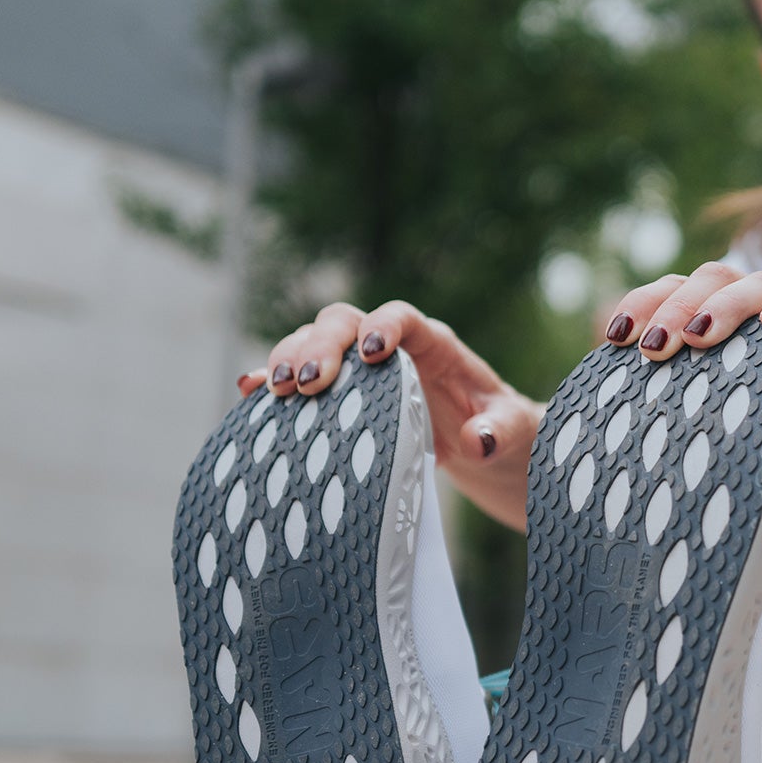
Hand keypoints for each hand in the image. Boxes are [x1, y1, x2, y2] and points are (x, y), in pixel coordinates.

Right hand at [240, 301, 540, 530]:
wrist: (486, 445)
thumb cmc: (501, 430)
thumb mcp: (514, 433)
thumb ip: (499, 431)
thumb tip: (476, 441)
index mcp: (435, 345)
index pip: (404, 317)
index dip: (384, 325)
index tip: (370, 352)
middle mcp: (391, 348)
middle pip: (344, 323)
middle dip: (320, 345)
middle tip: (306, 380)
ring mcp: (360, 369)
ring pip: (314, 343)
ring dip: (291, 359)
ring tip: (275, 389)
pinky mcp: (342, 394)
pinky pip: (301, 377)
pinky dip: (272, 381)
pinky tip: (247, 393)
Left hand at [603, 264, 761, 422]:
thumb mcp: (741, 389)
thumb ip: (699, 393)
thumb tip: (636, 429)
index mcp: (728, 310)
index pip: (677, 290)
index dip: (644, 305)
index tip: (613, 338)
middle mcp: (759, 299)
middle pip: (711, 279)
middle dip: (675, 308)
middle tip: (651, 348)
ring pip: (759, 287)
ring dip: (725, 306)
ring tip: (698, 335)